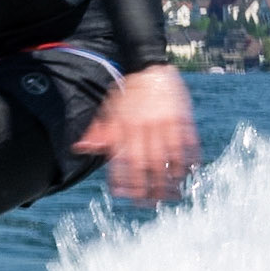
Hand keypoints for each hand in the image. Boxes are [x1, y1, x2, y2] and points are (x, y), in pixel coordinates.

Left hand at [75, 63, 200, 202]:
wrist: (148, 66)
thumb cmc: (127, 94)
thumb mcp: (109, 110)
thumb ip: (98, 131)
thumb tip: (80, 148)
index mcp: (125, 127)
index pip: (125, 161)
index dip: (126, 182)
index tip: (128, 198)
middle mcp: (144, 127)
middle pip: (148, 165)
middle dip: (150, 188)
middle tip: (151, 204)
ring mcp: (165, 122)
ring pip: (170, 157)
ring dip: (171, 178)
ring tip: (172, 194)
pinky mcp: (182, 117)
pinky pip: (188, 143)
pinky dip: (189, 159)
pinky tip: (189, 173)